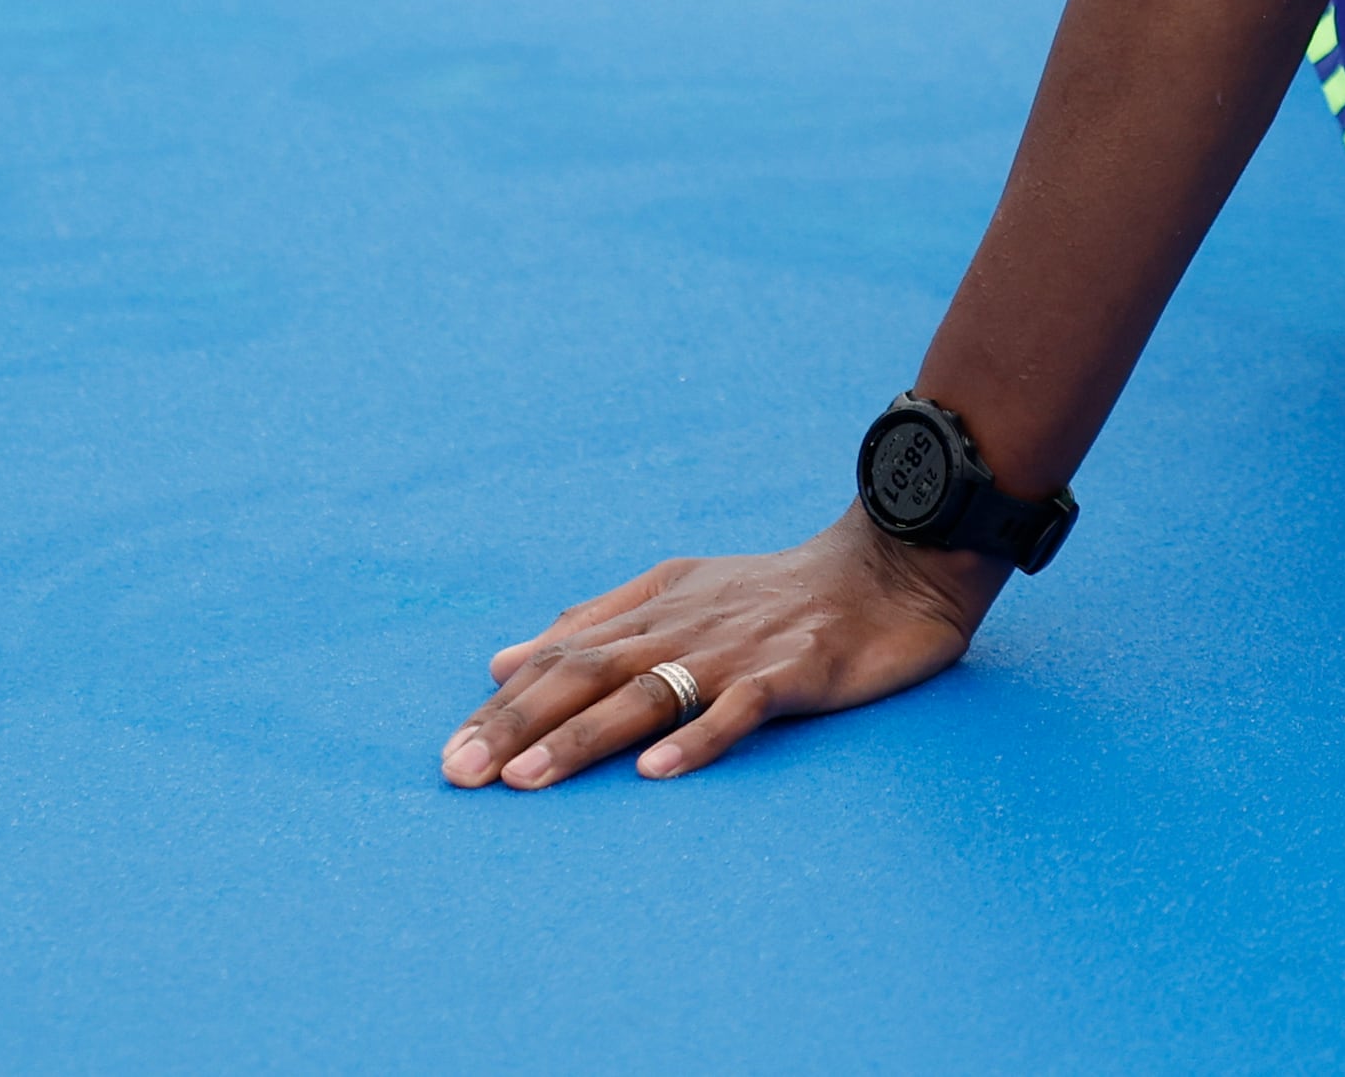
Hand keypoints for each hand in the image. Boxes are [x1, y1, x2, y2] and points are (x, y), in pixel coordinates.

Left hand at [440, 511, 997, 787]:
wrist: (893, 566)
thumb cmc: (779, 591)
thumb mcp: (677, 594)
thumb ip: (593, 625)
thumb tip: (500, 660)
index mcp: (654, 607)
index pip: (563, 657)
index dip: (505, 704)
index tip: (451, 751)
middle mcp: (685, 626)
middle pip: (588, 675)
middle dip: (517, 724)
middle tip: (459, 772)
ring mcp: (739, 650)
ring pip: (648, 695)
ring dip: (582, 739)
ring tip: (525, 779)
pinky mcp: (794, 670)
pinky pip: (740, 708)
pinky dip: (698, 738)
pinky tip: (658, 771)